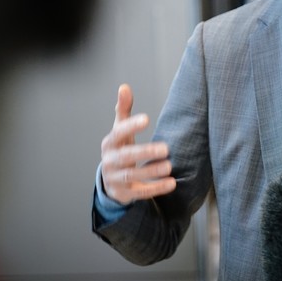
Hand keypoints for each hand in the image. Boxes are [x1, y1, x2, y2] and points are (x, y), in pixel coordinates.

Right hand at [100, 83, 175, 203]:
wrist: (110, 181)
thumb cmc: (120, 149)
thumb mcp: (120, 130)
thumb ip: (124, 109)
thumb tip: (124, 87)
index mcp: (110, 143)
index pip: (119, 133)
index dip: (131, 126)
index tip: (146, 119)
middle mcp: (110, 161)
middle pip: (126, 156)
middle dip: (145, 152)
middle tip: (165, 148)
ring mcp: (116, 179)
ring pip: (132, 176)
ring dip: (151, 172)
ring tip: (169, 166)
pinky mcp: (124, 193)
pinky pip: (140, 192)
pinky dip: (156, 189)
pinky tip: (171, 184)